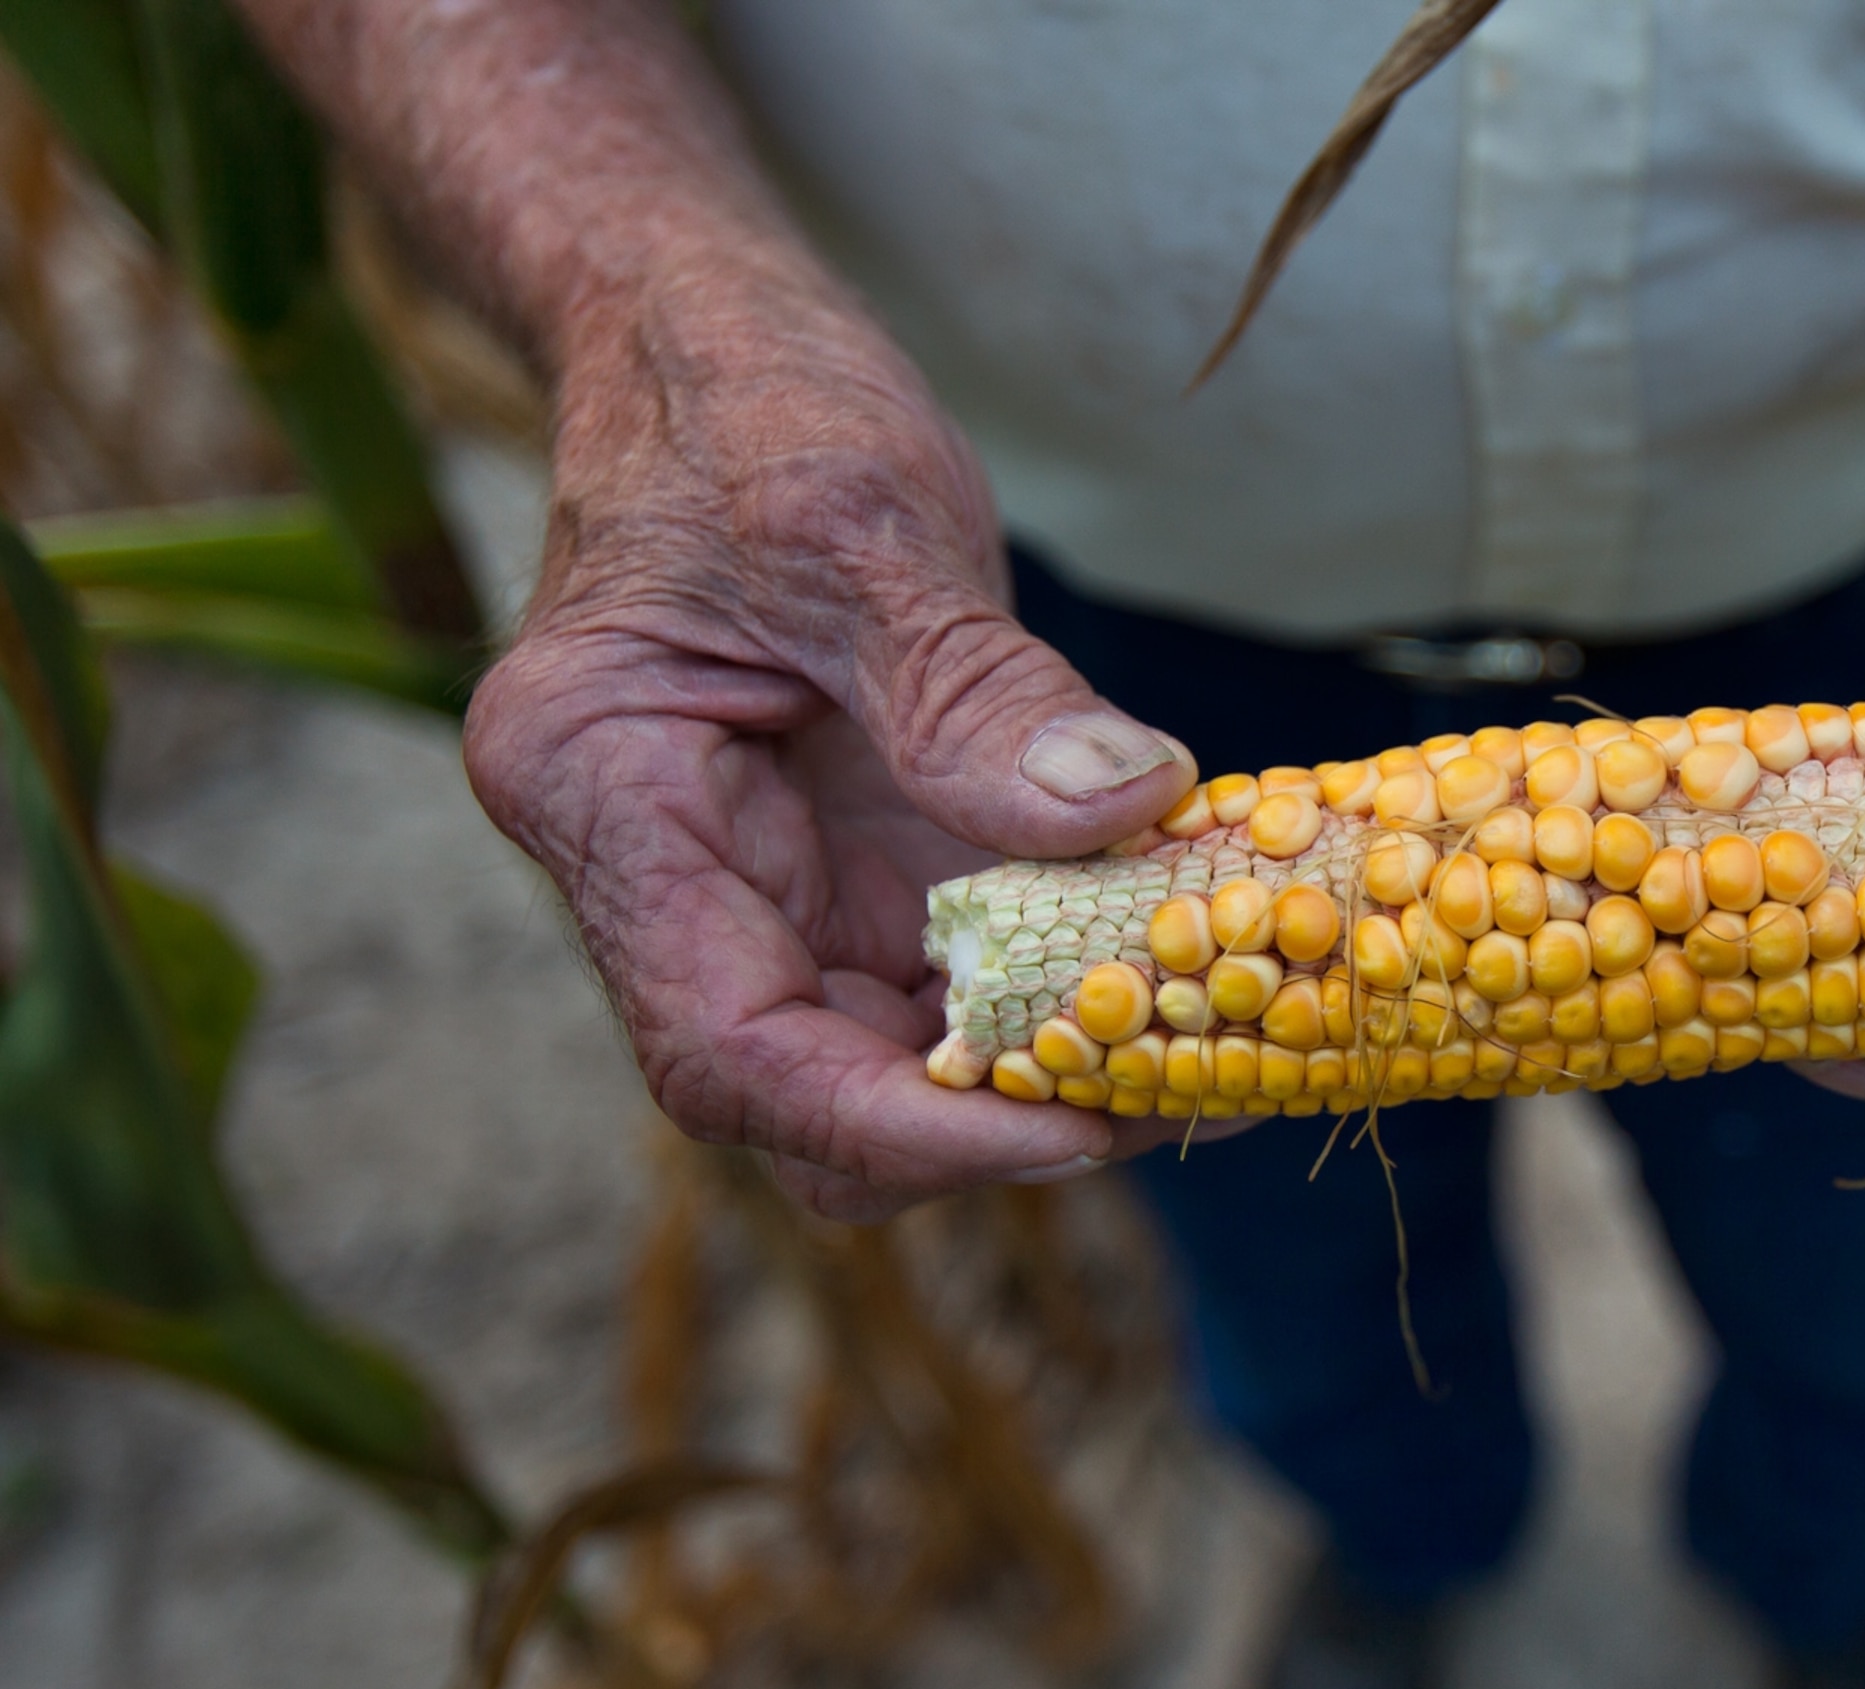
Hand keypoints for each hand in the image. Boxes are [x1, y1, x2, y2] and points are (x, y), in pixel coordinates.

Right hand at [466, 267, 1204, 1219]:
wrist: (708, 333)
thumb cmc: (742, 397)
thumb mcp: (857, 520)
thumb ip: (972, 688)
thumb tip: (1122, 809)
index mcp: (600, 795)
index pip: (731, 1051)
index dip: (903, 1131)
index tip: (1074, 1131)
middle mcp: (663, 872)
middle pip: (810, 1092)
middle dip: (993, 1122)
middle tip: (1189, 1097)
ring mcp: (761, 876)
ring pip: (890, 1056)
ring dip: (1044, 1072)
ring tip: (1217, 1049)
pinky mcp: (850, 857)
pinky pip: (954, 972)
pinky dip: (1065, 987)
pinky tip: (1186, 966)